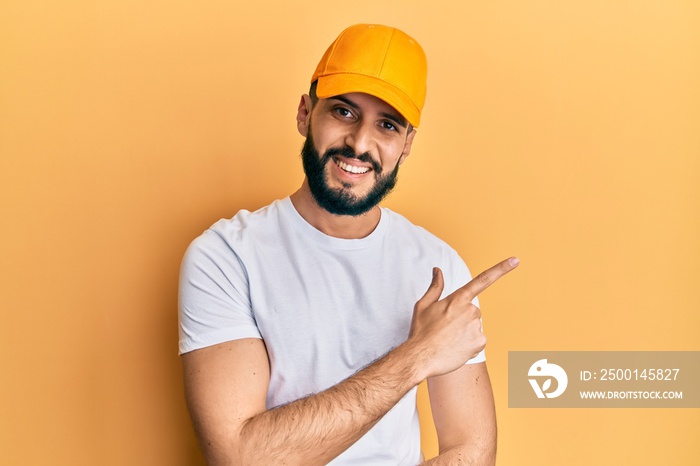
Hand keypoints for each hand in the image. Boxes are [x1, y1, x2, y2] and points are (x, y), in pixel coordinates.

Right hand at [407, 257, 518, 378]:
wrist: (421, 357)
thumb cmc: (421, 331)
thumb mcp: (423, 305)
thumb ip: (435, 286)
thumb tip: (438, 270)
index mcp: (458, 298)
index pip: (482, 280)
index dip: (501, 269)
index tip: (515, 260)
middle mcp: (471, 310)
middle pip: (472, 311)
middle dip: (462, 318)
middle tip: (445, 329)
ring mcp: (477, 326)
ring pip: (475, 327)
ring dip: (465, 332)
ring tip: (448, 340)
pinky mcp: (480, 342)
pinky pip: (478, 341)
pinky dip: (469, 344)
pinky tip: (456, 348)